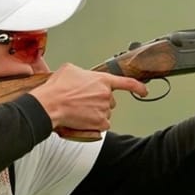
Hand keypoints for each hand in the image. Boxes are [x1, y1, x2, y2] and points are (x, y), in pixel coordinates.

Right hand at [29, 63, 147, 130]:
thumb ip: (83, 72)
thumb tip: (82, 76)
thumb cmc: (57, 88)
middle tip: (83, 101)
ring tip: (79, 110)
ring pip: (105, 112)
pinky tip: (82, 119)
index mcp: (102, 80)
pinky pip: (102, 124)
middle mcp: (106, 95)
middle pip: (110, 100)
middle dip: (100, 101)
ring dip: (95, 112)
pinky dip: (94, 124)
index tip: (144, 91)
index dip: (138, 88)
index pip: (127, 83)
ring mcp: (104, 110)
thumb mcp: (70, 70)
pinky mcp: (100, 123)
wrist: (50, 105)